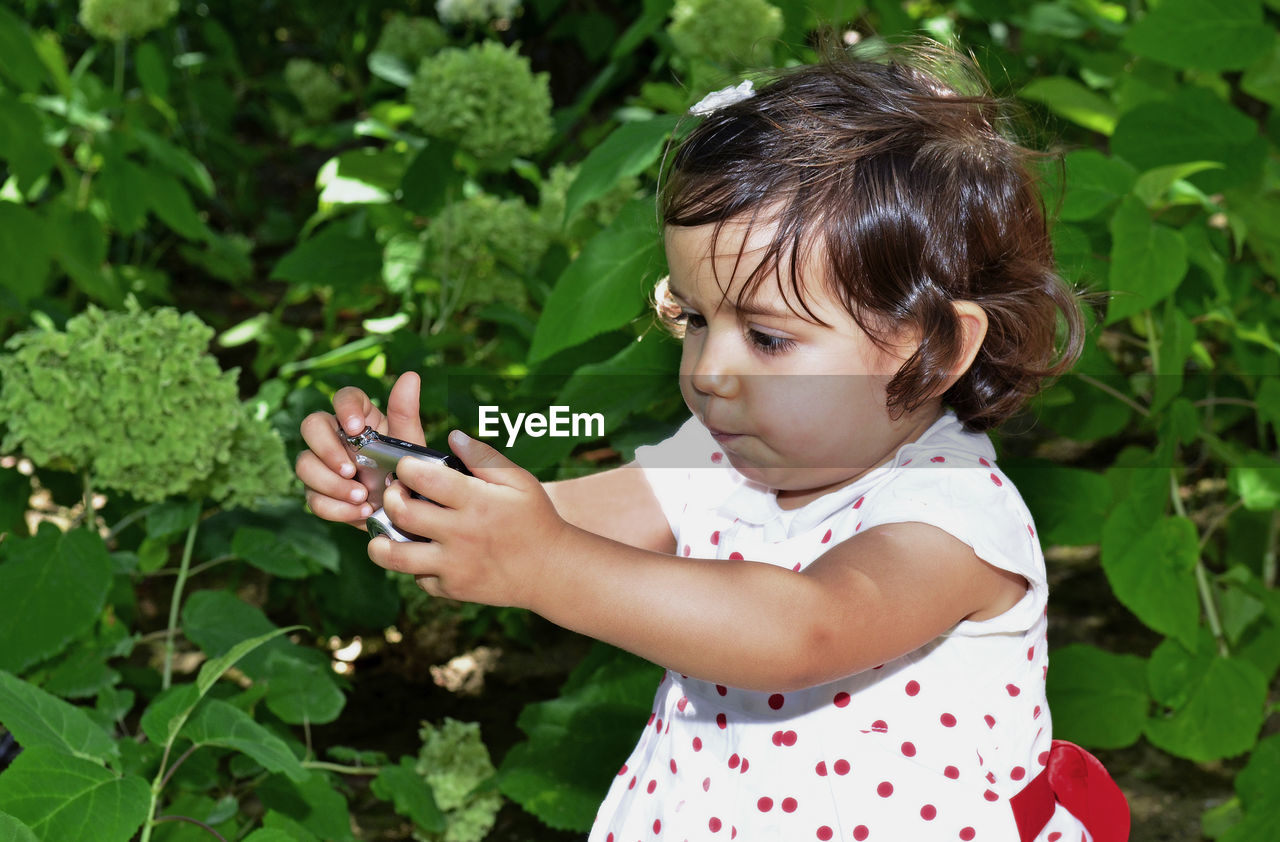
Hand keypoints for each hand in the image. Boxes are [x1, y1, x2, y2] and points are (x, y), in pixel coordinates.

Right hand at [296, 371, 424, 528]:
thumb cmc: (406, 472)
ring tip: (362, 497)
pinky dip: (336, 508)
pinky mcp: (318, 492)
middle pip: (311, 426)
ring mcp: (322, 464)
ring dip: (331, 484)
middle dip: (326, 449)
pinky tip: (361, 512)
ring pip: (304, 464)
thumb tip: (410, 375)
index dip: (345, 409)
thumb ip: (405, 412)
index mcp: (360, 418)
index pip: (344, 397)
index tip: (356, 428)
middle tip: (351, 470)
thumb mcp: (410, 445)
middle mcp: (336, 436)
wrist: (405, 514)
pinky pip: (312, 497)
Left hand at [369, 430, 573, 606]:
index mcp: (477, 502)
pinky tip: (424, 552)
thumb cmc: (535, 519)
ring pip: (395, 554)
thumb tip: (452, 436)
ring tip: (388, 529)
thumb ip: (484, 457)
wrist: (551, 570)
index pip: (425, 478)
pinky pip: (417, 577)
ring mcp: (454, 565)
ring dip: (382, 540)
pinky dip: (415, 565)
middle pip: (402, 513)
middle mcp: (461, 534)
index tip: (409, 467)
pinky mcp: (452, 589)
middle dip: (391, 497)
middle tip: (398, 493)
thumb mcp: (519, 481)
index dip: (407, 467)